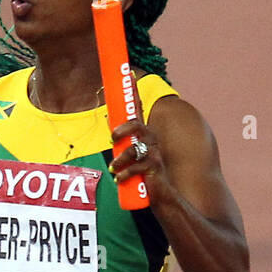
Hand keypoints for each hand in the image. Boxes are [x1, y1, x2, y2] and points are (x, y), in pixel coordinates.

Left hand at [108, 75, 174, 206]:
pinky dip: (125, 174)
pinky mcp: (154, 169)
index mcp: (144, 134)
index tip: (129, 75)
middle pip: (137, 125)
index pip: (138, 109)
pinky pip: (136, 168)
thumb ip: (122, 143)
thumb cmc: (143, 175)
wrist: (162, 196)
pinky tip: (119, 179)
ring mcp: (153, 154)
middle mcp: (150, 140)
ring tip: (114, 168)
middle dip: (122, 129)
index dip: (134, 92)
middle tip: (112, 138)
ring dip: (120, 159)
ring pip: (134, 148)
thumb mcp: (131, 155)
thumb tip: (109, 127)